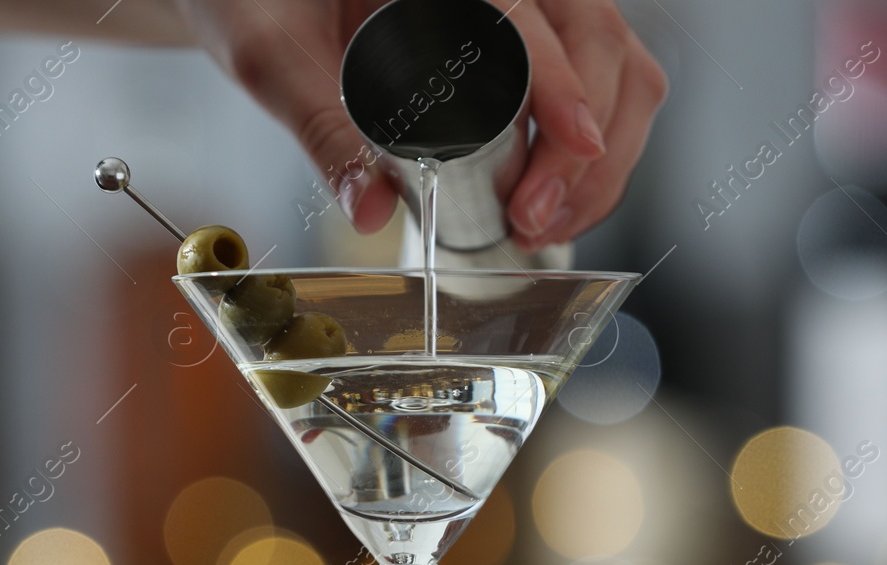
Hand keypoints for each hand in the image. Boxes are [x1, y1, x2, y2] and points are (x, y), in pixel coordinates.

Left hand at [175, 0, 665, 249]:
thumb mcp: (269, 54)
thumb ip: (318, 126)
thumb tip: (371, 207)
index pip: (528, 11)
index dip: (563, 80)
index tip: (574, 144)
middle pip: (598, 39)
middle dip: (587, 143)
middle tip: (534, 217)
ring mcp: (526, 3)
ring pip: (617, 63)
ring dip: (602, 155)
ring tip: (544, 221)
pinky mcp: (533, 39)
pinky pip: (601, 83)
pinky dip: (594, 151)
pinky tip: (551, 201)